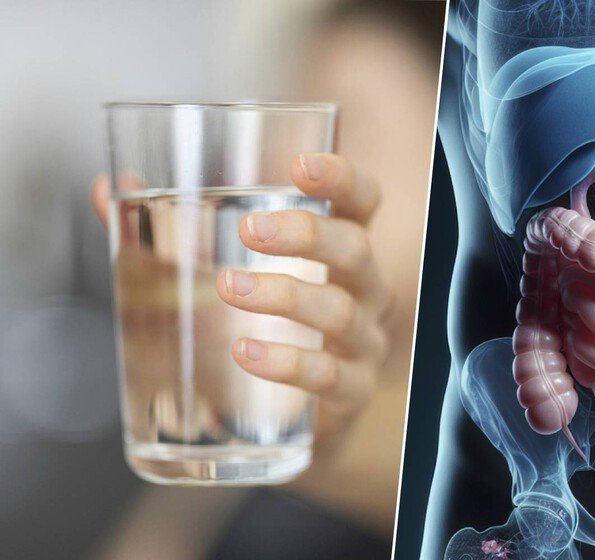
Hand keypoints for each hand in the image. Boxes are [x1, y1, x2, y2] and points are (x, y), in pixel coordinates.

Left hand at [91, 154, 390, 439]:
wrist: (294, 413)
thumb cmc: (265, 325)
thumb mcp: (224, 271)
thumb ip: (169, 232)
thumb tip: (107, 190)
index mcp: (339, 249)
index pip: (362, 201)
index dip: (342, 179)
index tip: (298, 166)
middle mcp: (363, 289)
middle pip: (355, 249)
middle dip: (307, 234)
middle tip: (251, 231)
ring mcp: (362, 342)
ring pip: (340, 310)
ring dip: (285, 295)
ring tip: (228, 287)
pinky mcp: (351, 392)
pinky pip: (328, 376)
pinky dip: (287, 363)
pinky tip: (244, 351)